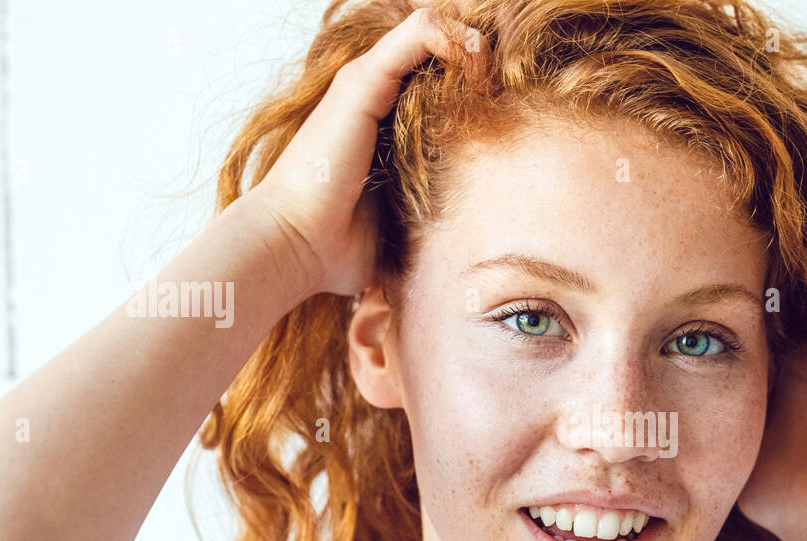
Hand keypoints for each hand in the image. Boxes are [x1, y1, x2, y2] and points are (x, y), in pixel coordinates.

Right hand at [244, 2, 492, 296]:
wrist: (297, 245)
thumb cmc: (341, 245)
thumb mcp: (401, 223)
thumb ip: (427, 215)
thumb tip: (461, 251)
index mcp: (382, 117)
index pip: (436, 70)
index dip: (475, 74)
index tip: (507, 107)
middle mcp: (373, 89)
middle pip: (438, 42)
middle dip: (480, 54)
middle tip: (508, 85)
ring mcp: (367, 80)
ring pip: (434, 25)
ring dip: (474, 44)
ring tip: (493, 80)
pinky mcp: (364, 81)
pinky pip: (422, 30)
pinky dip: (457, 41)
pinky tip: (477, 71)